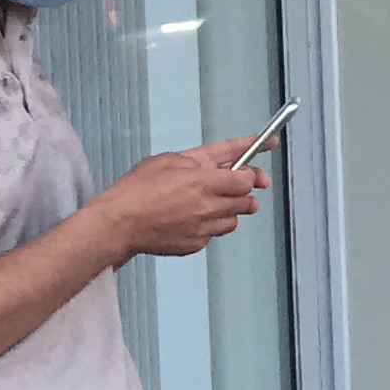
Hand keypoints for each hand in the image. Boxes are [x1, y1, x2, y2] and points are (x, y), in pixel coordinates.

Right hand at [86, 142, 265, 261]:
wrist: (120, 224)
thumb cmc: (136, 191)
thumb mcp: (168, 161)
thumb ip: (200, 160)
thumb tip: (220, 162)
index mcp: (205, 181)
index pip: (246, 176)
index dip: (256, 166)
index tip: (269, 146)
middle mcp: (211, 206)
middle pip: (246, 198)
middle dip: (244, 190)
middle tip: (234, 185)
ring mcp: (206, 227)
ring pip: (234, 219)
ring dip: (228, 209)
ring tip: (205, 202)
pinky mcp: (198, 243)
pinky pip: (215, 233)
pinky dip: (209, 225)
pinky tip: (190, 218)